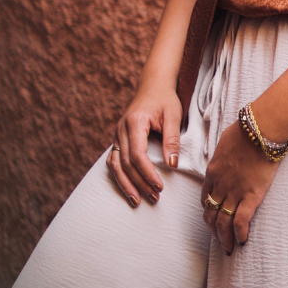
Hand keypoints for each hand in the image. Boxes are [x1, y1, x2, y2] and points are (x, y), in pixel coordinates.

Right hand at [108, 81, 182, 207]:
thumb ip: (172, 140)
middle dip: (140, 183)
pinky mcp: (118, 139)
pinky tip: (128, 188)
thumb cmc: (165, 100)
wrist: (153, 86)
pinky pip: (114, 161)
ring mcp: (117, 135)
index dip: (147, 173)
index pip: (138, 154)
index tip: (159, 186)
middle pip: (127, 163)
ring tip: (138, 200)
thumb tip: (172, 165)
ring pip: (116, 165)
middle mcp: (121, 130)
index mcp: (134, 122)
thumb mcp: (173, 116)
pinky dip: (119, 176)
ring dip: (126, 184)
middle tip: (155, 197)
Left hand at [203, 121, 279, 252]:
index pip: (205, 197)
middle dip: (213, 230)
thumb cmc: (245, 130)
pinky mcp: (251, 195)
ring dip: (224, 238)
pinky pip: (241, 220)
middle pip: (211, 213)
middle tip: (218, 240)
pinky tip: (242, 241)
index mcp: (212, 172)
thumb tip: (229, 156)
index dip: (208, 211)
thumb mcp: (225, 142)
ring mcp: (235, 191)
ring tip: (228, 249)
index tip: (212, 219)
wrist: (260, 130)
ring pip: (223, 221)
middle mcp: (220, 185)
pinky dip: (239, 233)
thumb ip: (224, 154)